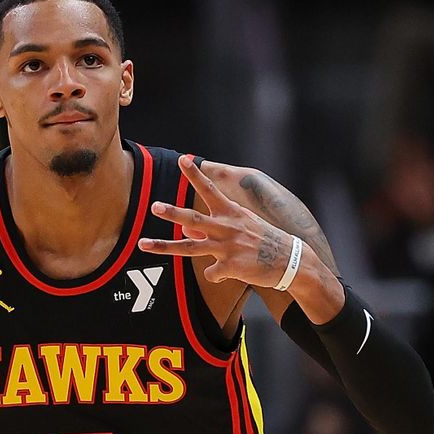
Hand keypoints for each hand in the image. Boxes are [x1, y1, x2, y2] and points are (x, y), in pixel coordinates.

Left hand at [138, 155, 294, 287]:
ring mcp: (227, 248)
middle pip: (193, 218)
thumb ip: (213, 225)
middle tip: (154, 206)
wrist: (290, 262)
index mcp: (231, 213)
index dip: (195, 174)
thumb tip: (184, 229)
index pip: (209, 190)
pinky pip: (211, 273)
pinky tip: (228, 274)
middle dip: (172, 212)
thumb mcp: (241, 226)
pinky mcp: (230, 267)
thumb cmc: (263, 241)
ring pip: (189, 248)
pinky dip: (215, 274)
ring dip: (165, 246)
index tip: (183, 159)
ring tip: (143, 243)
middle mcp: (226, 228)